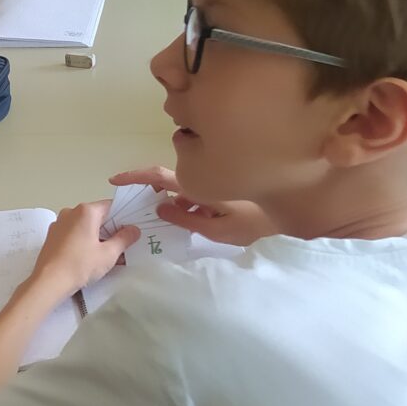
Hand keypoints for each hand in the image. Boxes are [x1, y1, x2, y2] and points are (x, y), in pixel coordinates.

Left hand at [29, 200, 138, 296]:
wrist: (49, 281)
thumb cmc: (80, 265)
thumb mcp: (108, 254)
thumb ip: (124, 239)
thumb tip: (133, 229)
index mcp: (86, 211)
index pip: (111, 206)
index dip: (124, 217)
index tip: (132, 229)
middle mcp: (71, 212)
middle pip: (97, 216)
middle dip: (111, 229)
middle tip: (124, 245)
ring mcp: (59, 223)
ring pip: (85, 226)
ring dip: (97, 237)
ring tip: (108, 255)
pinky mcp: (52, 236)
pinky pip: (73, 234)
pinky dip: (84, 241)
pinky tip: (90, 257)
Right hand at [109, 167, 277, 245]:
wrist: (290, 211)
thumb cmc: (255, 222)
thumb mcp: (219, 228)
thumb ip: (187, 218)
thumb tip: (160, 207)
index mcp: (199, 184)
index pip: (159, 177)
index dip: (135, 178)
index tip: (116, 181)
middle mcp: (202, 177)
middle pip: (165, 178)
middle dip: (147, 190)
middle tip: (133, 204)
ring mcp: (210, 181)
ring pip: (179, 186)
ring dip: (167, 199)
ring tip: (156, 218)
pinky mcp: (217, 188)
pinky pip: (192, 192)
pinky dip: (182, 203)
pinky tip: (182, 218)